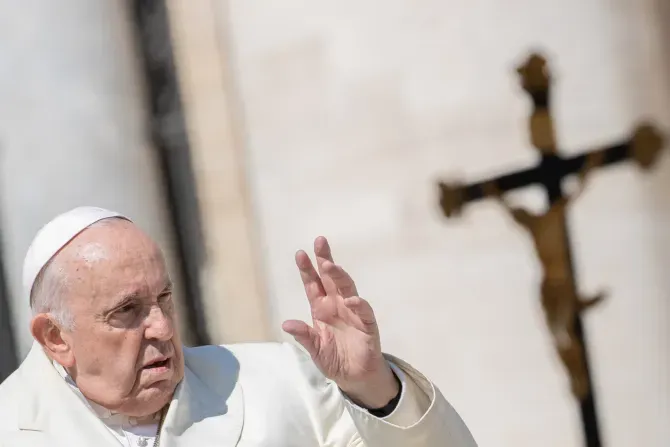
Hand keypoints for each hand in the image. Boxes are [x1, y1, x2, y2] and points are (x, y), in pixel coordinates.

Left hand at [282, 236, 398, 408]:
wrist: (355, 378)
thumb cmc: (334, 359)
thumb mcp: (314, 349)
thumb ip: (304, 336)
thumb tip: (286, 324)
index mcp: (322, 309)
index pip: (313, 284)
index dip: (307, 269)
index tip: (300, 254)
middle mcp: (337, 305)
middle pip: (331, 278)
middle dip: (325, 260)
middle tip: (319, 243)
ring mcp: (353, 312)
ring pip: (347, 288)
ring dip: (339, 276)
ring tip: (330, 265)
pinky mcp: (367, 324)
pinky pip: (363, 311)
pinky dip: (358, 304)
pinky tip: (351, 300)